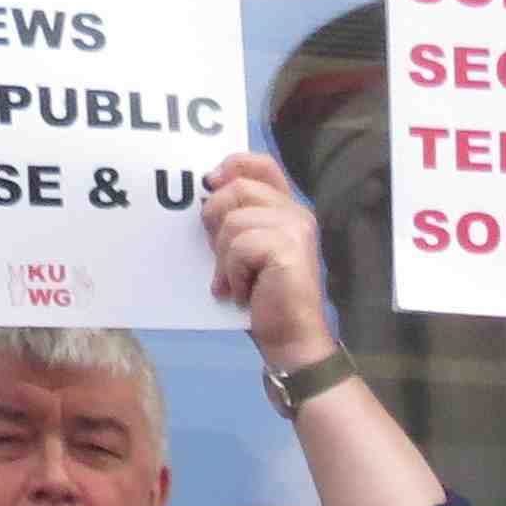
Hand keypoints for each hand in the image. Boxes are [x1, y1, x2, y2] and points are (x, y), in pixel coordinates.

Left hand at [204, 152, 337, 370]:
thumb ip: (235, 221)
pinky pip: (239, 247)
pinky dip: (233, 273)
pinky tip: (243, 292)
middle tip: (220, 256)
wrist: (291, 340)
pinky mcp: (288, 249)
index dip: (233, 165)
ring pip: (233, 221)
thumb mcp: (245, 252)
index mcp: (288, 211)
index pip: (262, 165)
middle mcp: (297, 214)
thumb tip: (207, 195)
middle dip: (215, 220)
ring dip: (224, 258)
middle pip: (238, 188)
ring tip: (236, 283)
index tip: (210, 183)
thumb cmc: (266, 300)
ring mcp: (296, 230)